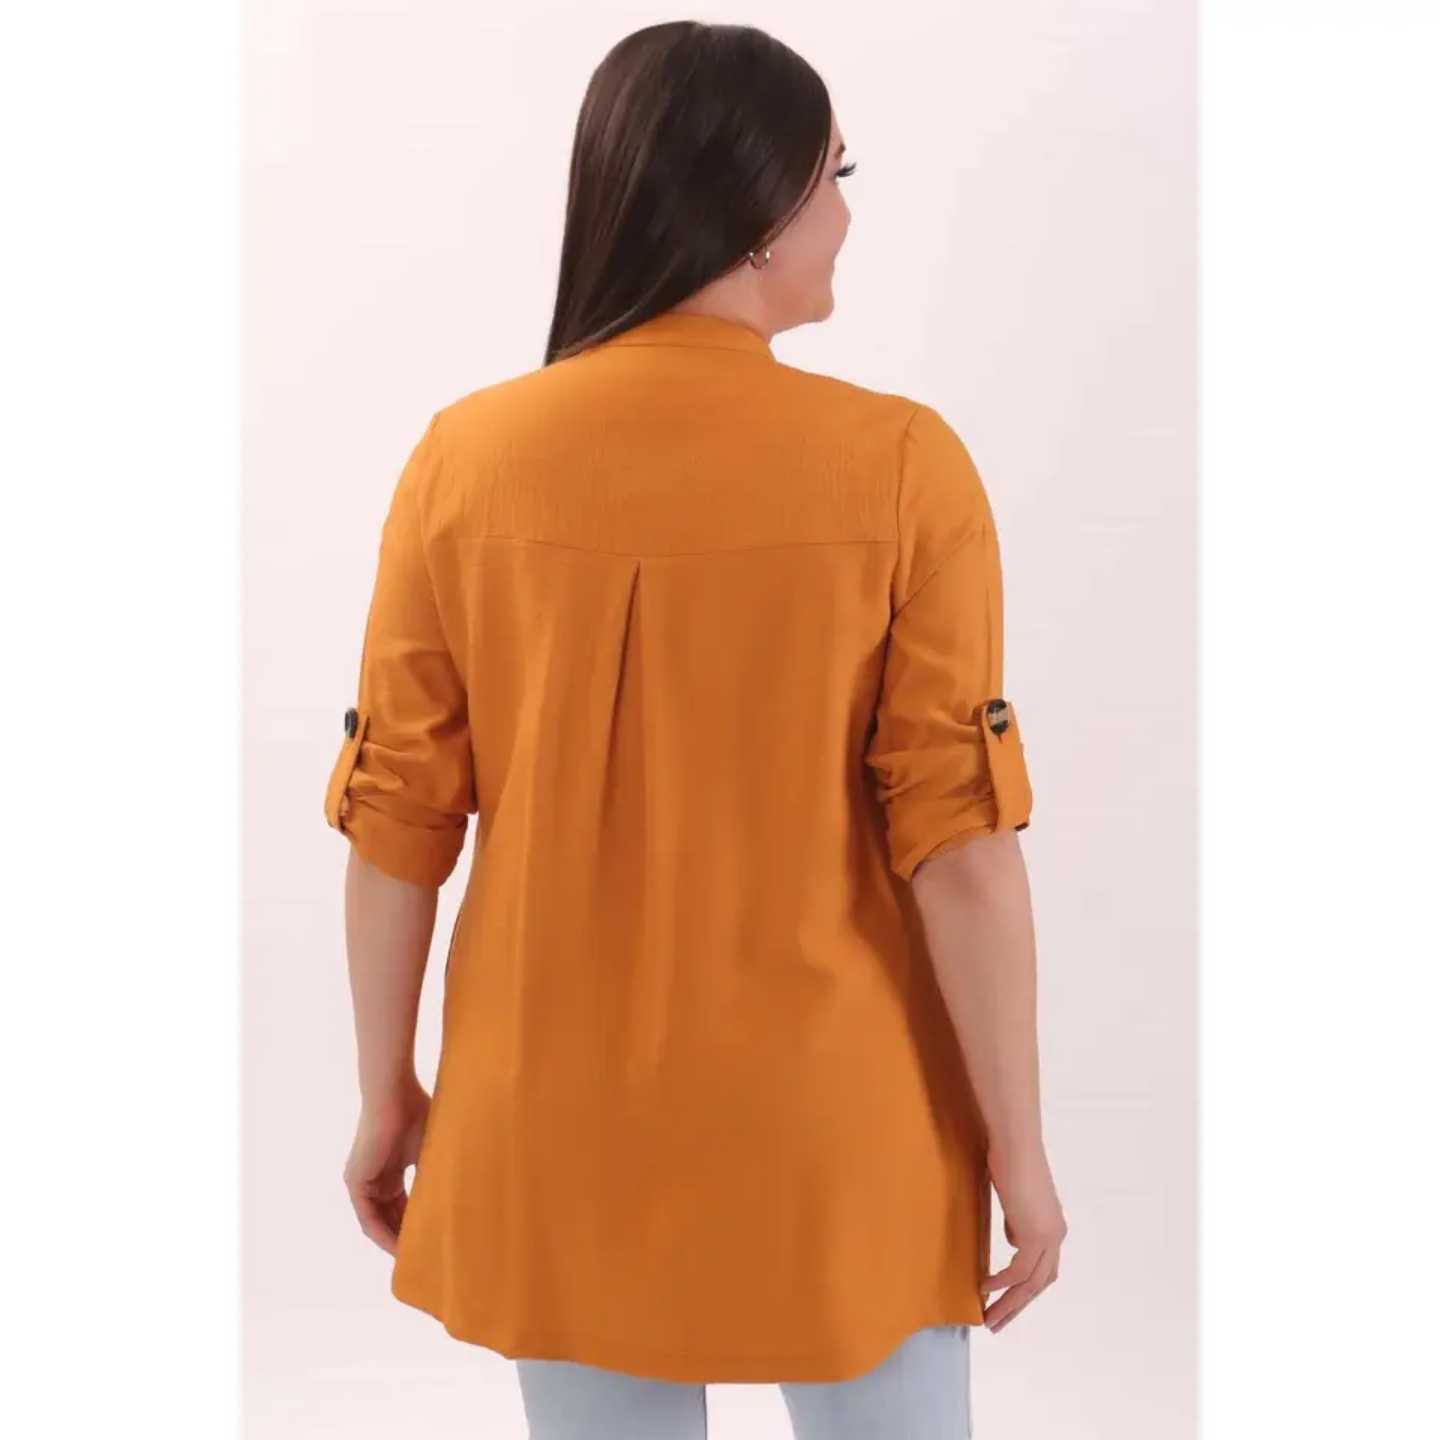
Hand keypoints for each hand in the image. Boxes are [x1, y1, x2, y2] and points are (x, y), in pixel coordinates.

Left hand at [342, 1075, 430, 1255]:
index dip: (415, 1224)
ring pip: (377, 1221)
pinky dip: (382, 1234)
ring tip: (415, 1258)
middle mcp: (372, 1179)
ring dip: (394, 1241)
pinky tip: (399, 1246)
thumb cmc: (416, 1111)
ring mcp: (361, 1182)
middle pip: (389, 1217)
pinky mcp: (356, 1182)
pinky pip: (368, 1218)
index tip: (433, 1239)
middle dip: (405, 1237)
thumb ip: (433, 1173)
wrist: (394, 1093)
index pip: (401, 1206)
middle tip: (426, 1257)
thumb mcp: (429, 1151)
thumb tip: (456, 1194)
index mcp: (389, 1171)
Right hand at [981, 1141, 1066, 1332]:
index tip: (1004, 1301)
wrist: (1015, 1143)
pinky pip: (1018, 1271)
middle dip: (1017, 1306)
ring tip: (989, 1317)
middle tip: (997, 1323)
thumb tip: (1013, 1240)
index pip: (1043, 1269)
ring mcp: (1048, 1236)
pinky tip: (985, 1287)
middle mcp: (1056, 1235)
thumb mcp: (1015, 1198)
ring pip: (1031, 1284)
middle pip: (1040, 1284)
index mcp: (1053, 1227)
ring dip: (1010, 1303)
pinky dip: (1002, 1283)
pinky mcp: (1035, 1234)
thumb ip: (1017, 1221)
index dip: (1024, 1289)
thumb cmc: (1010, 1161)